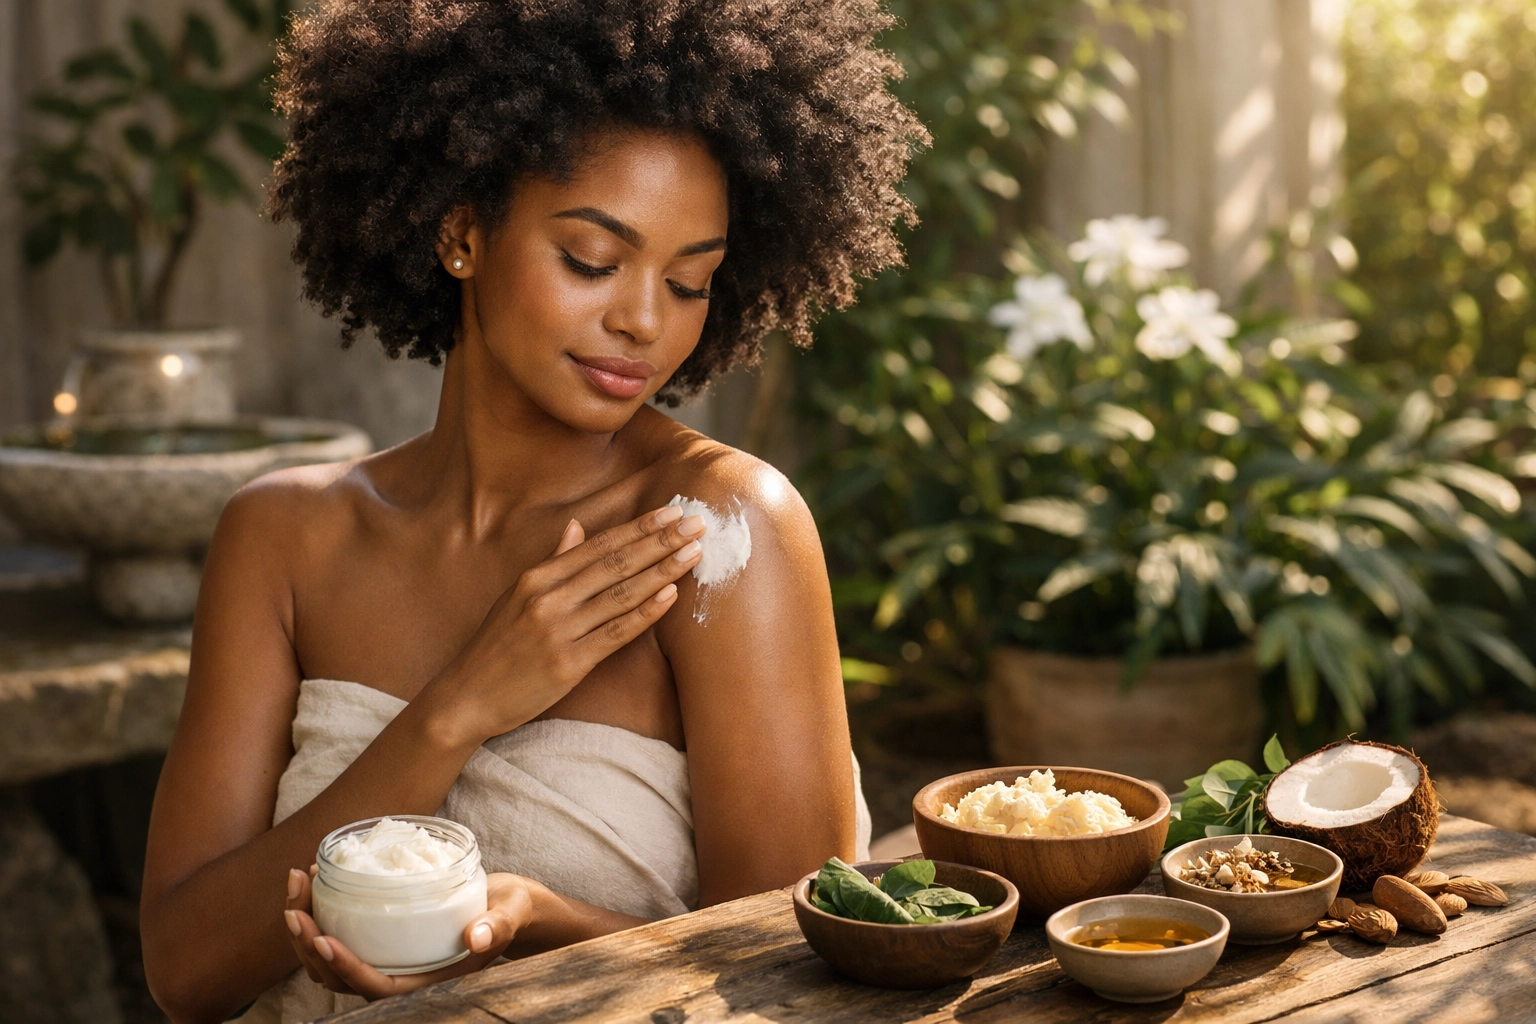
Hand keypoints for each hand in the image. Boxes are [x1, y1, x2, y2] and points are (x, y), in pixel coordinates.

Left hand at [282, 867, 532, 998]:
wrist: (508, 905)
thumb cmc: (510, 911)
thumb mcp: (509, 914)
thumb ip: (496, 926)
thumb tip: (478, 938)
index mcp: (427, 980)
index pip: (377, 986)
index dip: (345, 968)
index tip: (321, 939)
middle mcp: (401, 974)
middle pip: (340, 976)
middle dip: (309, 944)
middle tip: (295, 905)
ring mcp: (387, 956)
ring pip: (330, 958)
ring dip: (305, 926)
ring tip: (297, 883)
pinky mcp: (380, 937)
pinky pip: (339, 934)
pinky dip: (320, 910)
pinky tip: (317, 878)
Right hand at [427, 504, 703, 744]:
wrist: (466, 698)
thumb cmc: (496, 647)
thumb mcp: (516, 597)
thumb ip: (552, 562)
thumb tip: (576, 527)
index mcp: (536, 577)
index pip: (599, 545)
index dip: (638, 528)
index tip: (672, 512)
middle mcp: (547, 598)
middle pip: (615, 563)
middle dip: (660, 541)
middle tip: (697, 522)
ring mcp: (558, 630)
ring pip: (620, 594)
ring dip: (662, 570)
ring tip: (694, 551)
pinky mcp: (567, 663)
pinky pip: (615, 633)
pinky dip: (645, 613)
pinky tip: (671, 595)